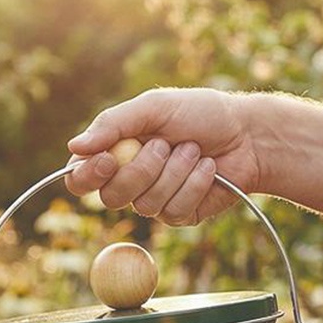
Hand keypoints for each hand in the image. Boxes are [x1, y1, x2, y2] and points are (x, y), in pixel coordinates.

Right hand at [65, 88, 261, 224]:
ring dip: (175, 172)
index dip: (88, 175)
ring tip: (194, 151)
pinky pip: (173, 211)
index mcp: (115, 154)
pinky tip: (208, 169)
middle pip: (111, 197)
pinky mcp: (179, 215)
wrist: (248, 133)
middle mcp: (129, 181)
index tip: (108, 159)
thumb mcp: (154, 107)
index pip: (80, 179)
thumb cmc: (200, 114)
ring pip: (145, 204)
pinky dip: (194, 184)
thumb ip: (113, 124)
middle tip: (165, 144)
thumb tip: (74, 147)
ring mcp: (153, 201)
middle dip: (142, 169)